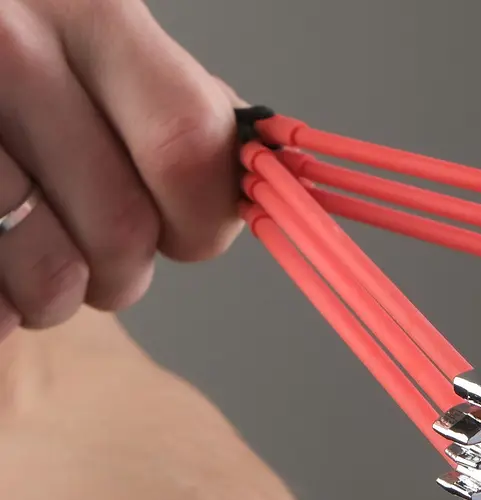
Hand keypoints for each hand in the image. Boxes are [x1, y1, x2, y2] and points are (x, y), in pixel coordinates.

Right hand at [0, 0, 239, 340]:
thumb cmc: (9, 67)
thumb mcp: (86, 40)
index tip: (185, 232)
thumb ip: (169, 100)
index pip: (188, 147)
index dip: (201, 219)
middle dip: (122, 273)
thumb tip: (261, 173)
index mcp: (83, 5)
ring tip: (22, 254)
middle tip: (92, 256)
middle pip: (123, 229)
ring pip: (50, 276)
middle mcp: (4, 41)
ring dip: (51, 296)